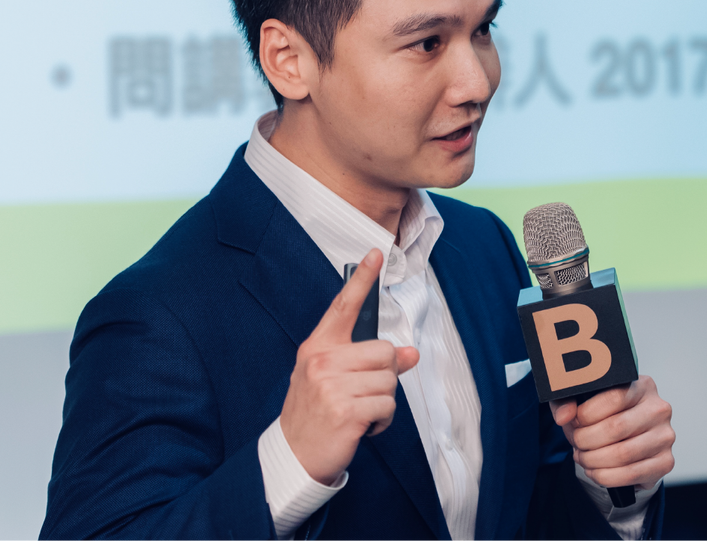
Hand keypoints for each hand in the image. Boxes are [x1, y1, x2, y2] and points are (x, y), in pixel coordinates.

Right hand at [280, 249, 419, 485]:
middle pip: (384, 351)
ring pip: (390, 379)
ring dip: (382, 401)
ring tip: (357, 412)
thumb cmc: (316, 412)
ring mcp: (332, 386)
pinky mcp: (346, 410)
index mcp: (317, 348)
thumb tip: (411, 353)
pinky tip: (361, 427)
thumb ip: (369, 362)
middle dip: (383, 376)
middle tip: (359, 395)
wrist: (294, 454)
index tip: (377, 253)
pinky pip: (388, 406)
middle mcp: (322, 361)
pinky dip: (382, 421)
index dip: (362, 280)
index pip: (343, 308)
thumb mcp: (335, 380)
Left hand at [554, 376, 675, 491]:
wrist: (628, 442)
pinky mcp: (665, 462)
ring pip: (622, 454)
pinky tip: (595, 470)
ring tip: (583, 457)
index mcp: (642, 386)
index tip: (574, 422)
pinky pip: (630, 474)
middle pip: (616, 428)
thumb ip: (567, 402)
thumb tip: (564, 415)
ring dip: (593, 461)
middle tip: (576, 443)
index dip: (586, 414)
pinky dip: (605, 476)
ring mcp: (665, 436)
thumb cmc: (607, 418)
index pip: (613, 397)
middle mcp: (659, 409)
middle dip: (586, 440)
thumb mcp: (583, 402)